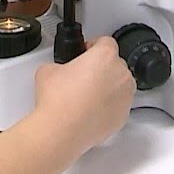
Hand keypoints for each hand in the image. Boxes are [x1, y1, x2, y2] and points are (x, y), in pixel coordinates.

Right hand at [32, 36, 133, 152]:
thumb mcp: (48, 69)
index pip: (106, 42)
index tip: (85, 52)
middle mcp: (120, 75)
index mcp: (105, 56)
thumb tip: (60, 71)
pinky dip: (108, 105)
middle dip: (101, 68)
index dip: (93, 46)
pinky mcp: (123, 116)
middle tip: (82, 76)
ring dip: (107, 86)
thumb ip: (60, 63)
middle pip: (115, 63)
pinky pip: (118, 104)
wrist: (61, 131)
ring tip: (86, 95)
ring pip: (119, 85)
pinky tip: (90, 110)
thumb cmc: (59, 101)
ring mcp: (125, 97)